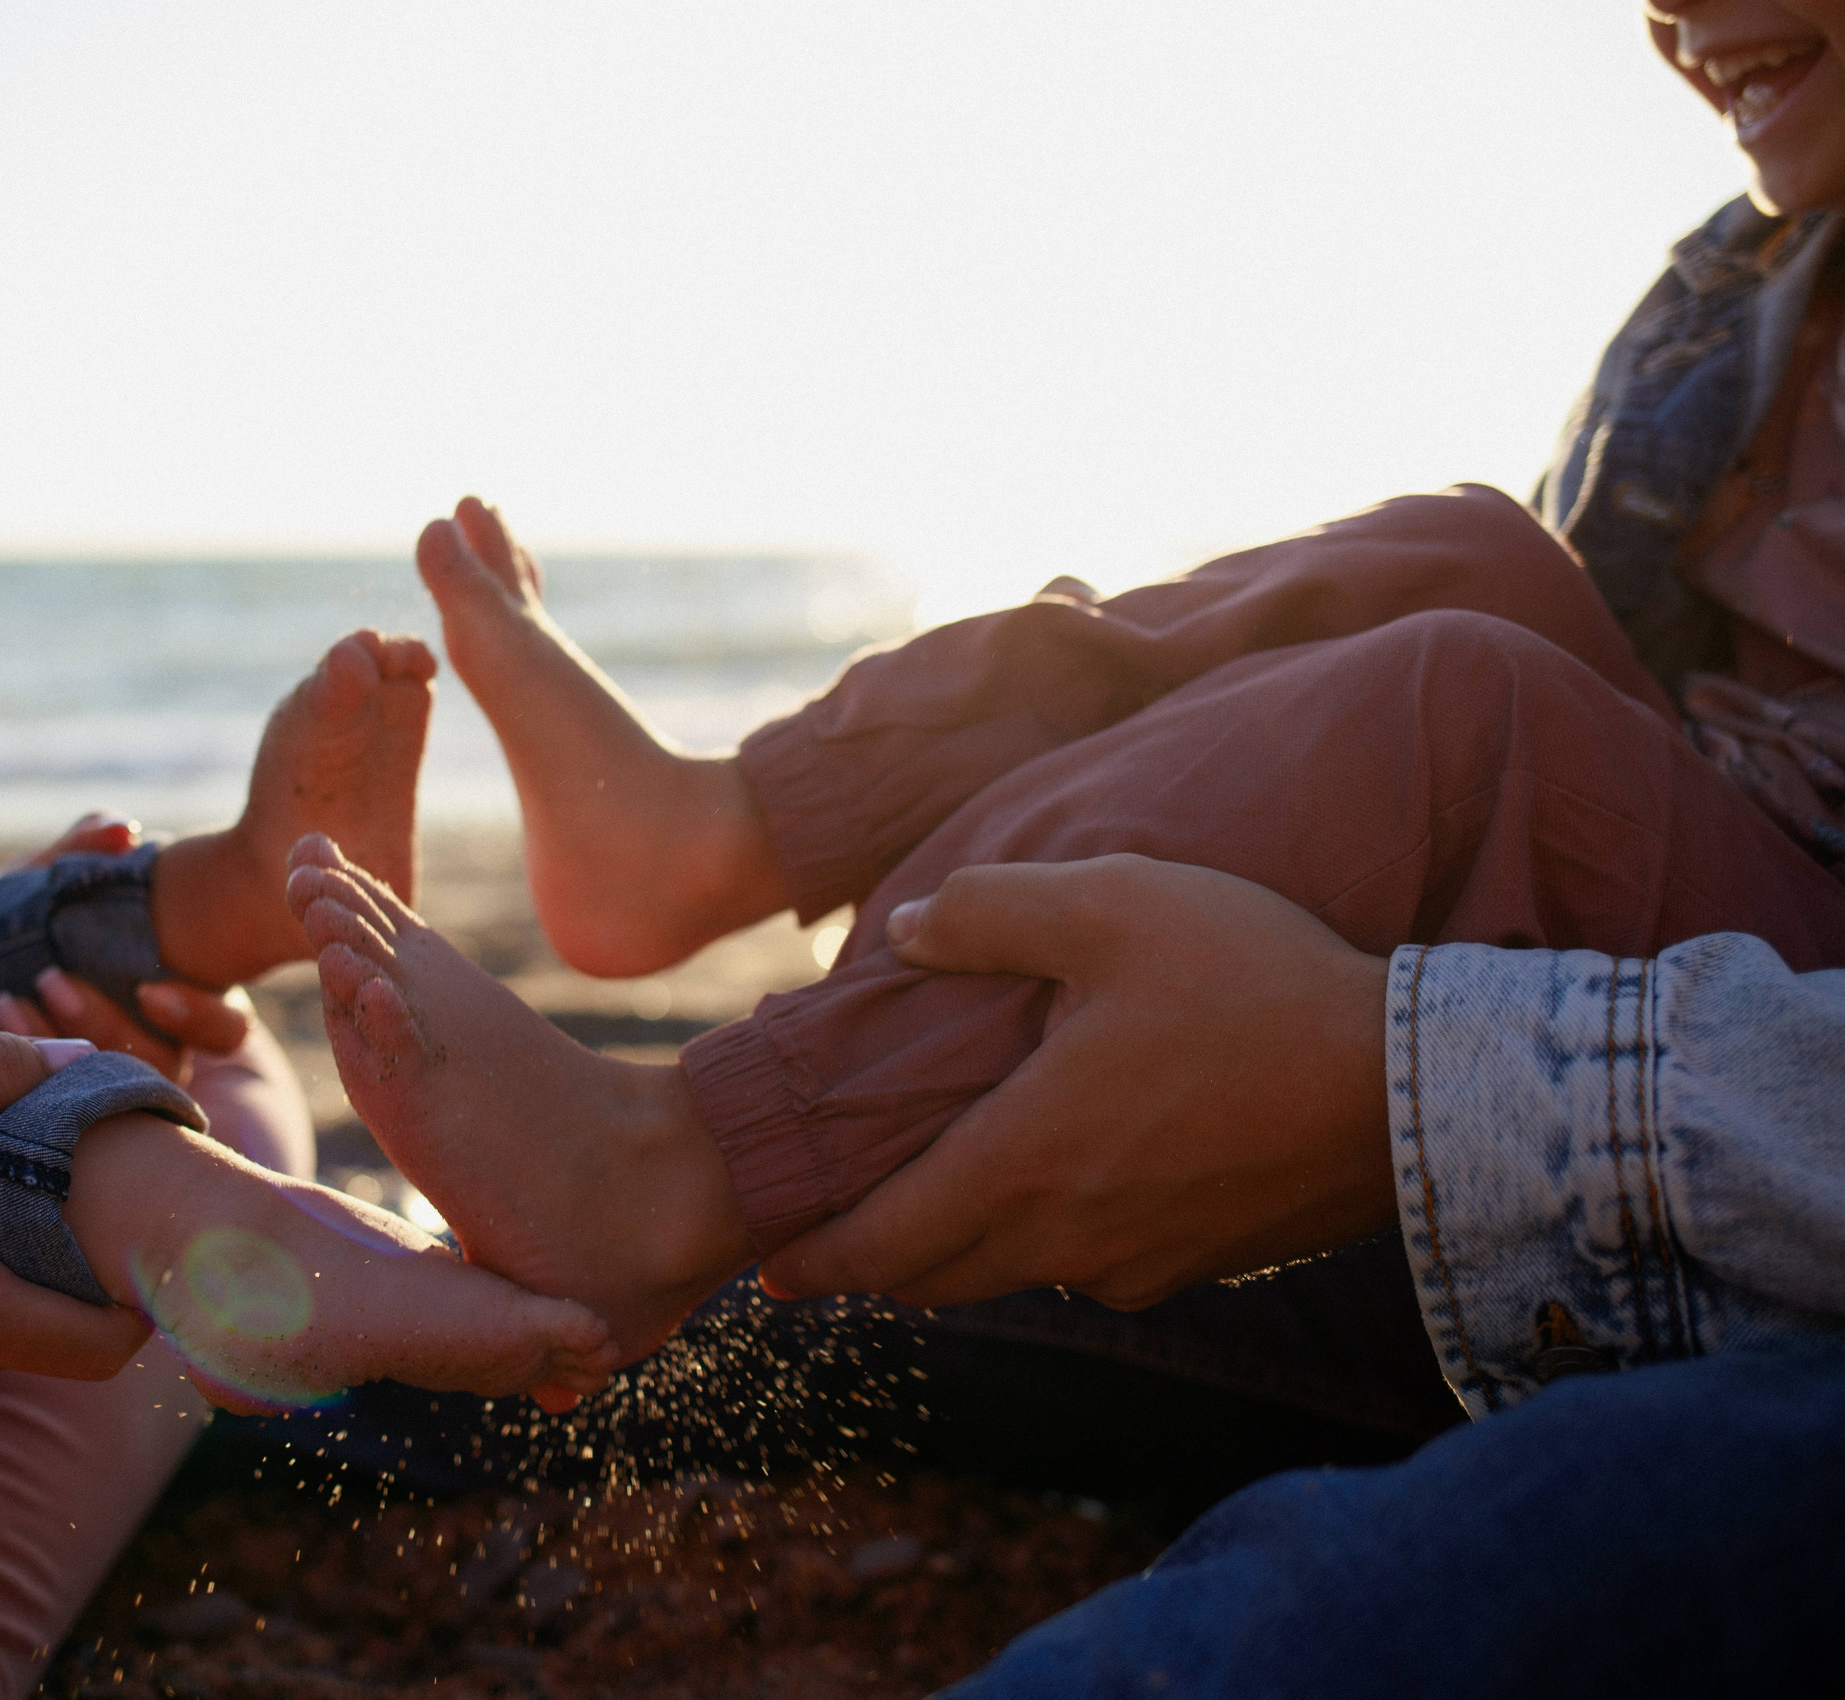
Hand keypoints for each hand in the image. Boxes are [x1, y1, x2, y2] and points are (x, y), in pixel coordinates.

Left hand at [0, 813, 253, 1081]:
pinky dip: (23, 1054)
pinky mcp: (56, 1088)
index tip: (148, 990)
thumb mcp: (49, 873)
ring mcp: (105, 1072)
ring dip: (57, 1042)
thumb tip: (122, 831)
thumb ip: (86, 846)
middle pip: (162, 1064)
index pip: (225, 1030)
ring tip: (3, 1000)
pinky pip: (54, 1094)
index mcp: (179, 993)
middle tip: (51, 980)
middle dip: (105, 1025)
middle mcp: (152, 1044)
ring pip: (106, 1084)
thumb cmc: (26, 907)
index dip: (201, 1018)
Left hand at [760, 856, 1394, 1311]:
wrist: (1415, 1087)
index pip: (884, 1244)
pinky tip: (1059, 1181)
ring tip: (935, 1200)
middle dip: (875, 1261)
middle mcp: (1066, 1238)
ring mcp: (1135, 1265)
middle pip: (935, 1276)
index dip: (817, 1259)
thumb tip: (906, 931)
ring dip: (962, 1249)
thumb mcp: (1116, 905)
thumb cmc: (1258, 983)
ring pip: (1011, 1274)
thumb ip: (994, 912)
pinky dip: (1047, 1238)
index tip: (766, 1272)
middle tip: (831, 1240)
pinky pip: (1088, 1265)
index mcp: (1023, 1161)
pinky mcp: (1196, 1269)